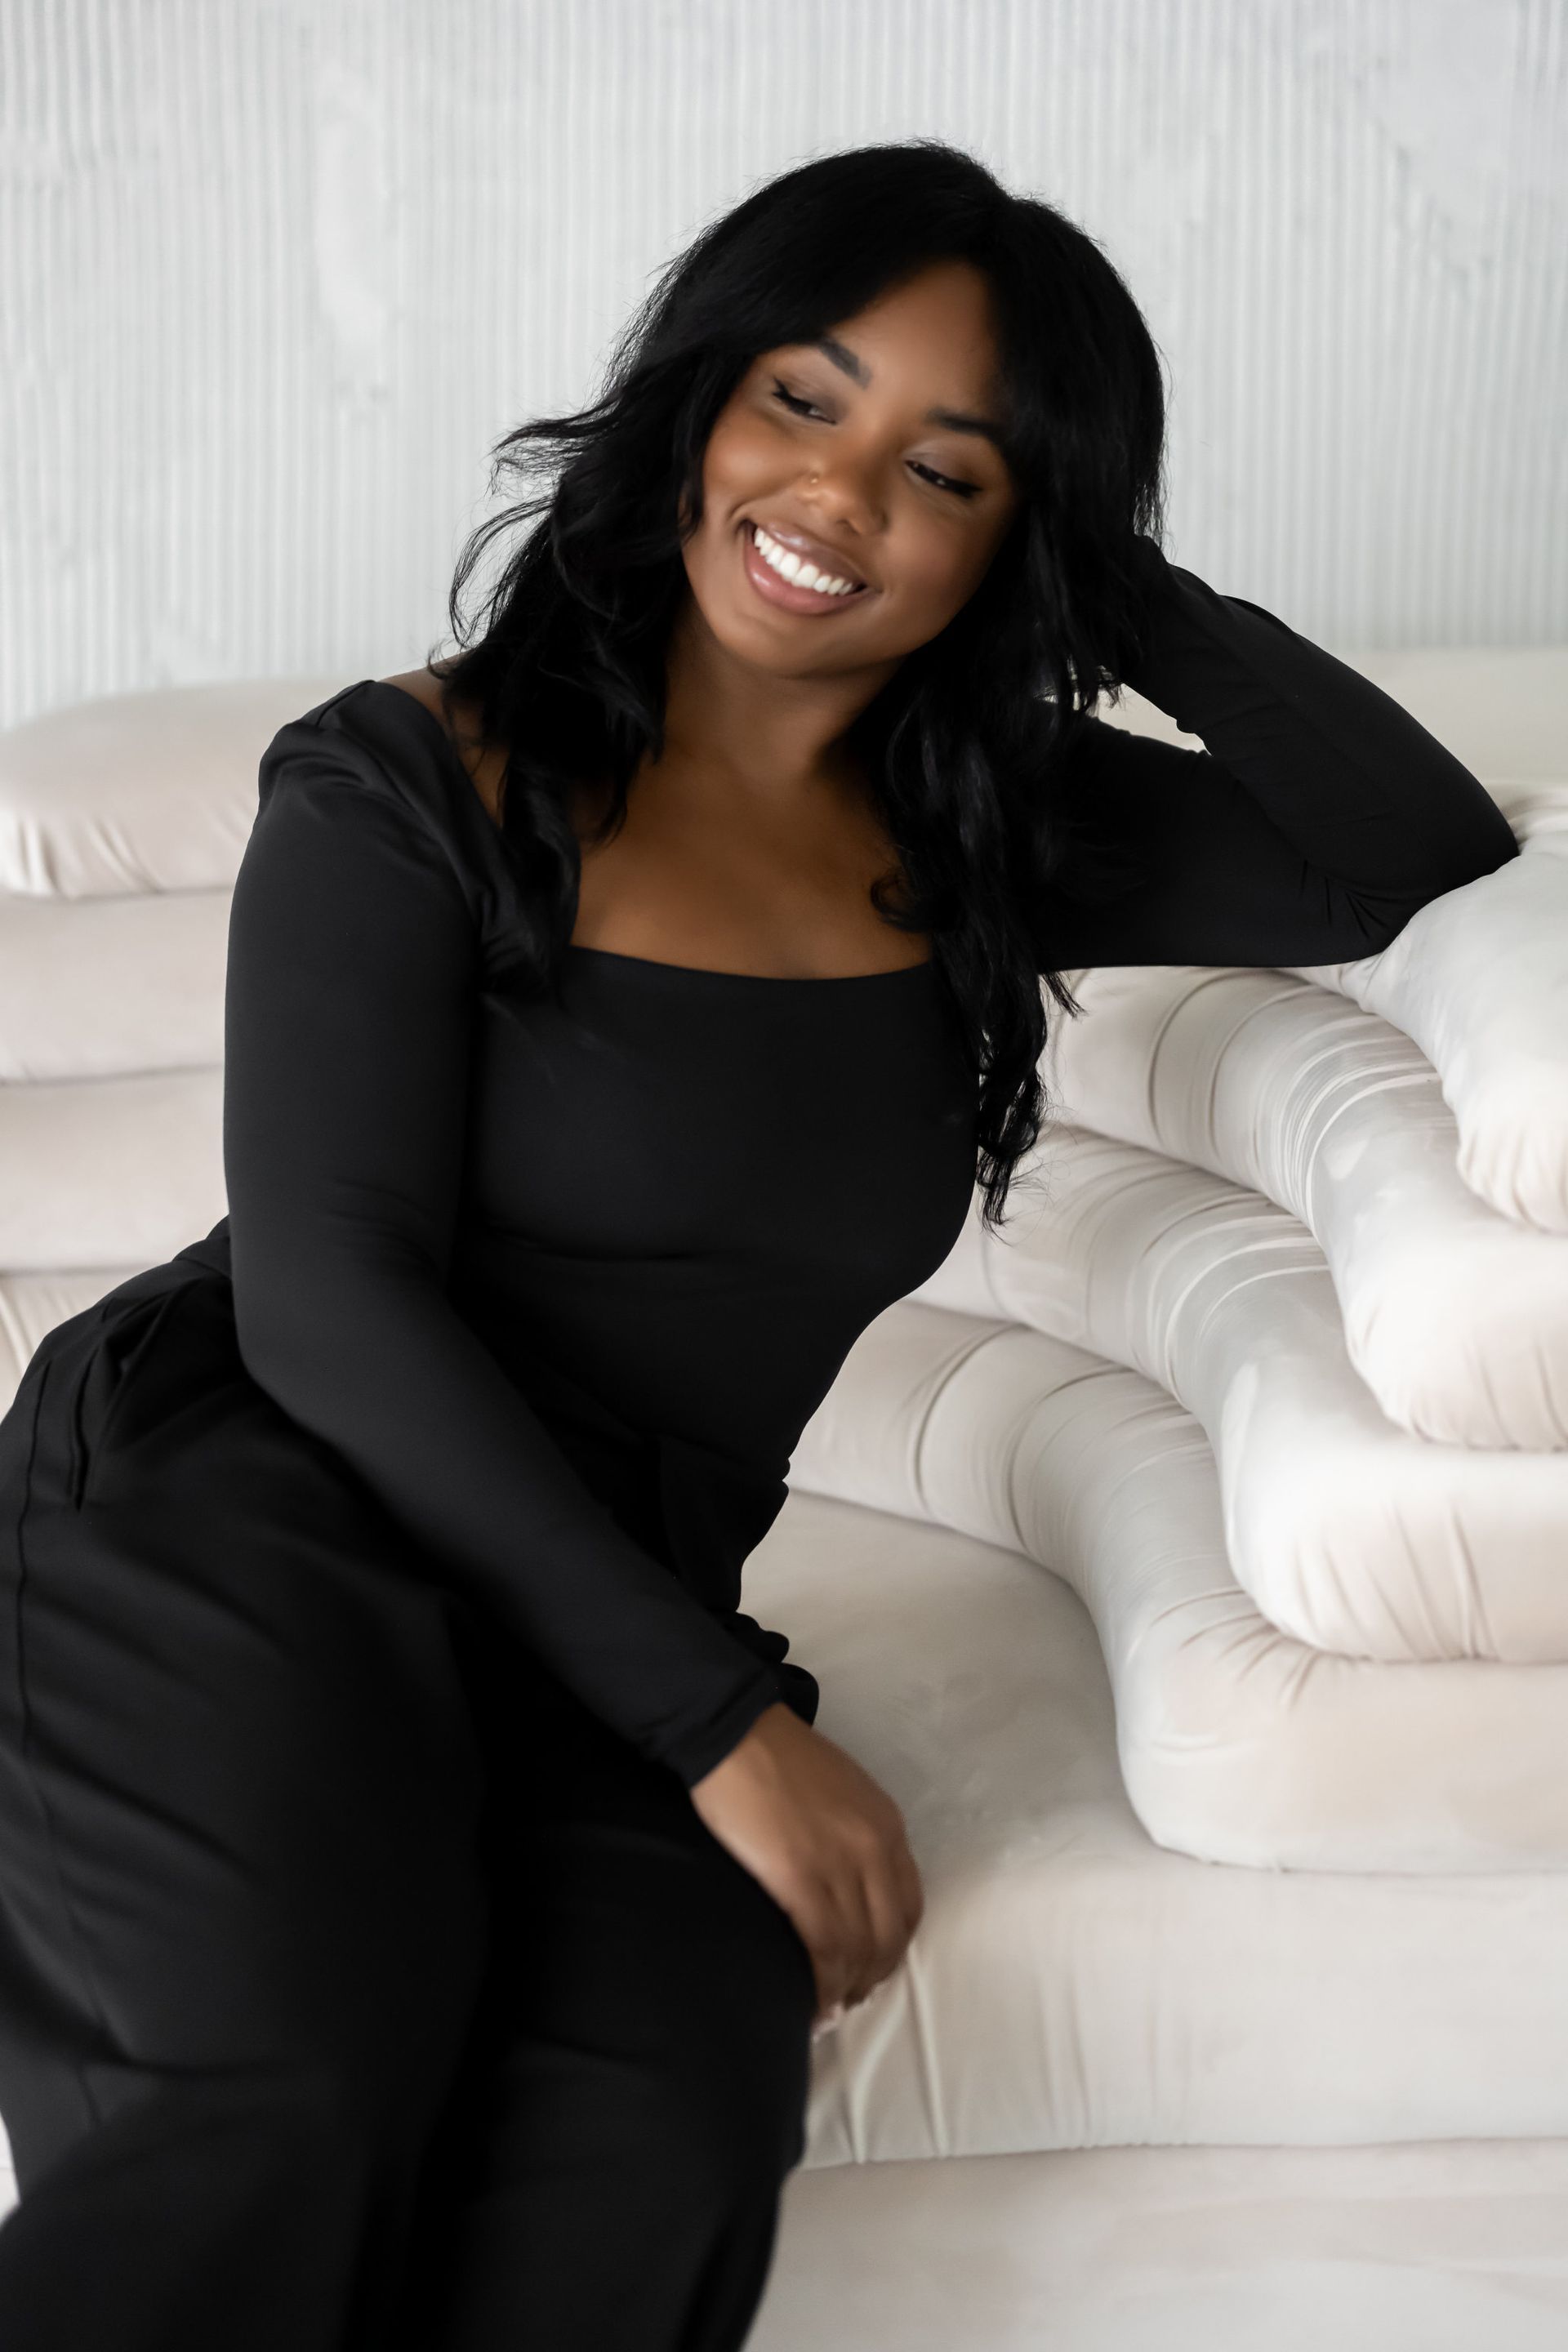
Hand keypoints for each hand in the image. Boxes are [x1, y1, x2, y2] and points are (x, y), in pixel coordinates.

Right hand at [687, 1700, 923, 2027]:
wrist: (733, 1731)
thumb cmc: (775, 1759)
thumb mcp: (838, 1792)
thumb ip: (853, 1833)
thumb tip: (844, 1880)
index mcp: (886, 1825)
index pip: (908, 1905)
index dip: (892, 1948)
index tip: (870, 1970)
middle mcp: (874, 1847)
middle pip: (888, 1935)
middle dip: (871, 1977)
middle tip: (847, 2002)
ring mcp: (840, 1863)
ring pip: (858, 1948)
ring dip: (846, 1990)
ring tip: (827, 2013)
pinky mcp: (800, 1877)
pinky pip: (824, 1948)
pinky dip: (821, 1985)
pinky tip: (811, 2005)